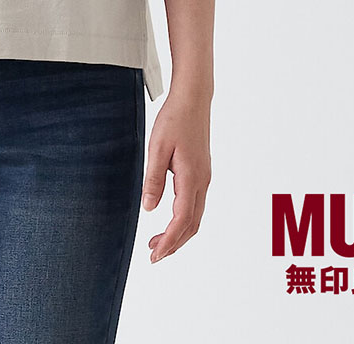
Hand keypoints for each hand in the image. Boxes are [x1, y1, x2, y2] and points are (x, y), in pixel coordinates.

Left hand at [140, 88, 211, 262]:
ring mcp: (204, 177)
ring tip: (157, 240)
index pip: (181, 220)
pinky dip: (183, 219)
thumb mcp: (157, 148)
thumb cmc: (174, 119)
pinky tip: (170, 218)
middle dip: (173, 243)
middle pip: (191, 224)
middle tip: (153, 254)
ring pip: (195, 216)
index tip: (154, 255)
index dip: (168, 241)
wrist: (193, 99)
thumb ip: (154, 179)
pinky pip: (195, 204)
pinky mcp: (201, 171)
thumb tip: (149, 208)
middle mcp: (202, 181)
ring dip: (178, 232)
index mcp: (191, 178)